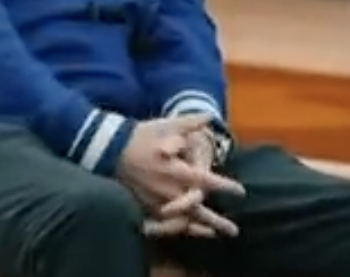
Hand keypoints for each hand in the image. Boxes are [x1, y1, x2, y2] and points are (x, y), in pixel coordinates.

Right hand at [116, 115, 242, 235]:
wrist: (109, 148)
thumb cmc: (141, 135)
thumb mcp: (166, 126)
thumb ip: (189, 123)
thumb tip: (209, 116)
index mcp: (175, 169)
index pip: (206, 181)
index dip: (224, 187)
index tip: (240, 192)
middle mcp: (167, 189)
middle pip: (197, 209)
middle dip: (216, 221)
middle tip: (234, 231)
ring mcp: (155, 200)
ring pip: (183, 220)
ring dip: (201, 227)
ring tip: (216, 234)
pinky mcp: (145, 205)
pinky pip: (167, 222)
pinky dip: (182, 227)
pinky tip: (191, 230)